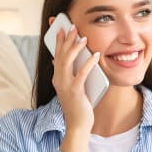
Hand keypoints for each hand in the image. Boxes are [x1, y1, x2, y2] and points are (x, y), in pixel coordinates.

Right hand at [51, 22, 101, 137]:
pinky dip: (89, 63)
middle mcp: (58, 80)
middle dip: (67, 39)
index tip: (61, 28)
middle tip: (73, 26)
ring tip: (83, 37)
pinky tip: (95, 55)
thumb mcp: (72, 89)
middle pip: (61, 54)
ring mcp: (65, 85)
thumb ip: (70, 77)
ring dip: (75, 47)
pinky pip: (81, 73)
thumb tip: (72, 65)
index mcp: (57, 78)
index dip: (58, 41)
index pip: (56, 55)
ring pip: (67, 61)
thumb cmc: (77, 107)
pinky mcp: (75, 91)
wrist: (77, 125)